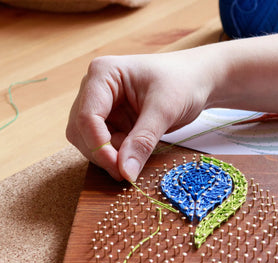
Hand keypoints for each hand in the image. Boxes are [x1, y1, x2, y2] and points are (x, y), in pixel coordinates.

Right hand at [66, 51, 213, 180]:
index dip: (99, 147)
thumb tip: (125, 172)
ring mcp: (102, 107)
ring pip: (89, 142)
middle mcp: (95, 89)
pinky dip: (116, 155)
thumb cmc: (182, 83)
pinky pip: (104, 145)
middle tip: (126, 172)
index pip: (86, 117)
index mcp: (103, 74)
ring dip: (109, 156)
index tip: (118, 169)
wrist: (196, 80)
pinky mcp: (112, 121)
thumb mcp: (164, 110)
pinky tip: (135, 152)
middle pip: (81, 131)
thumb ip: (143, 141)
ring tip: (136, 155)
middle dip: (101, 154)